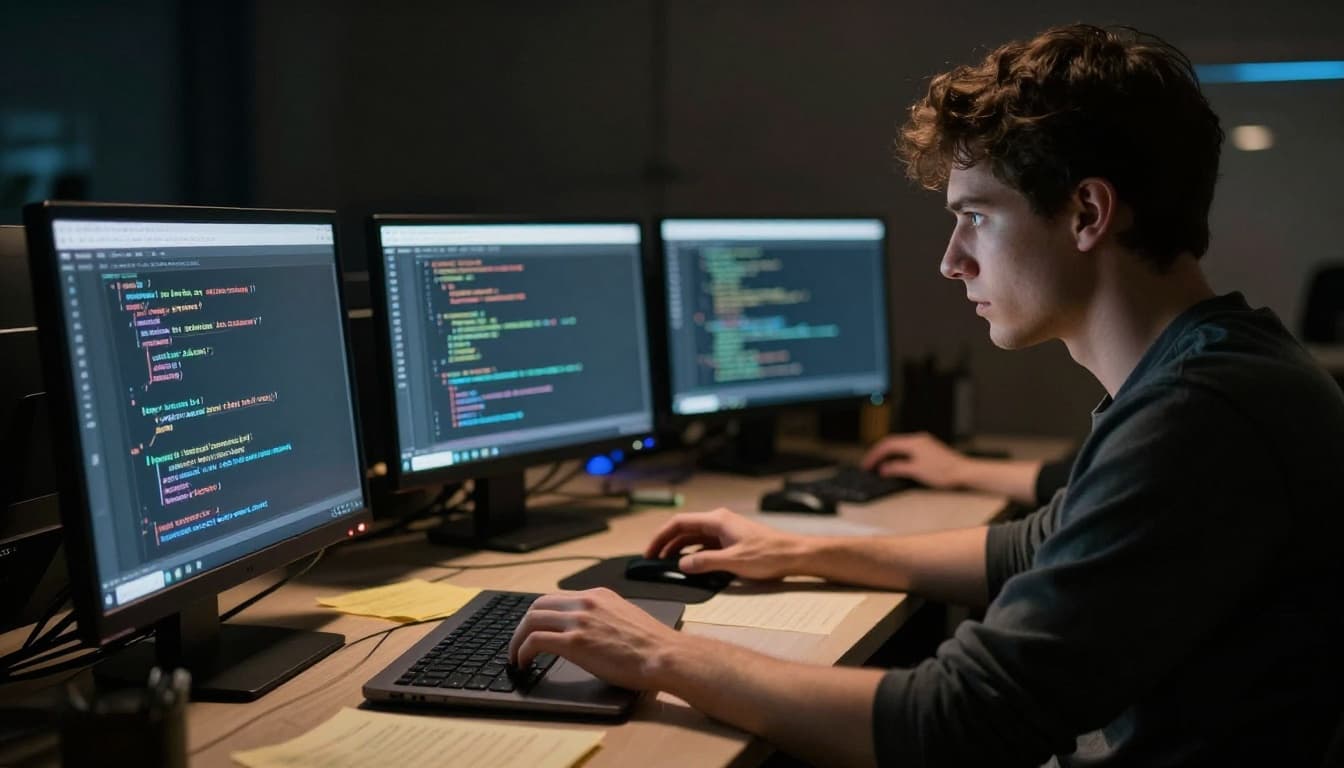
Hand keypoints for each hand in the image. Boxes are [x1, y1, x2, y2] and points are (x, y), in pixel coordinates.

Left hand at [508, 587, 684, 690]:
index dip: (540, 615)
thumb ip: (604, 617)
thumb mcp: (625, 617)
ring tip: (516, 656)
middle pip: (537, 605)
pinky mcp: (574, 642)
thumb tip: (590, 631)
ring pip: (531, 620)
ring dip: (517, 639)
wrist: (664, 655)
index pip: (556, 598)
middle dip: (523, 625)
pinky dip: (522, 652)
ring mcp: (579, 621)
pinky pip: (535, 641)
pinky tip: (523, 663)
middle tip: (519, 643)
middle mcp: (586, 603)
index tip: (534, 629)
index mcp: (598, 595)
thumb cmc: (653, 645)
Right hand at [644, 507, 807, 579]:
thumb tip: (682, 565)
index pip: (679, 523)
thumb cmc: (770, 554)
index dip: (661, 536)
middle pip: (684, 530)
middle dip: (666, 544)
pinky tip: (689, 566)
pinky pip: (704, 545)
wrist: (794, 555)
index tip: (650, 551)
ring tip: (666, 564)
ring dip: (678, 550)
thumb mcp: (734, 562)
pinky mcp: (731, 541)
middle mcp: (719, 522)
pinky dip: (693, 554)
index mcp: (717, 520)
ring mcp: (725, 531)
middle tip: (653, 560)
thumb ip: (705, 563)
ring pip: (693, 538)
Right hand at [860, 431, 968, 487]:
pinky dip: (898, 456)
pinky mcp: (929, 449)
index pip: (887, 445)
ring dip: (888, 454)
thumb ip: (897, 468)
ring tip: (880, 465)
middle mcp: (918, 439)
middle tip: (870, 464)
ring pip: (900, 446)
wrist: (965, 472)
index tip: (867, 464)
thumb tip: (884, 468)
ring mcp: (925, 443)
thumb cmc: (945, 472)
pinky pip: (908, 449)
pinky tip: (897, 464)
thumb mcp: (916, 471)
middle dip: (879, 453)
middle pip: (892, 443)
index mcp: (913, 442)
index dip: (875, 455)